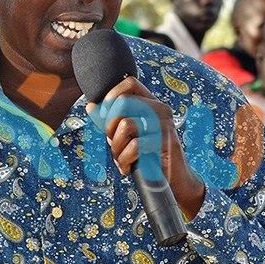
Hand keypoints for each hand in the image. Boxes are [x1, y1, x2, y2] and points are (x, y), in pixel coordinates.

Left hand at [87, 76, 205, 218]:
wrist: (173, 180)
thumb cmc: (148, 156)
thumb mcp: (127, 136)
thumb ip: (112, 121)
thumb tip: (91, 106)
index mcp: (152, 103)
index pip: (130, 83)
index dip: (111, 96)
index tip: (104, 116)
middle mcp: (160, 110)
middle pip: (123, 103)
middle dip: (110, 126)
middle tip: (113, 143)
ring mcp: (165, 125)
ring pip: (126, 124)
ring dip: (117, 147)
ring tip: (121, 158)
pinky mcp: (166, 142)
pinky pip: (135, 145)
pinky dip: (125, 160)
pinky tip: (128, 167)